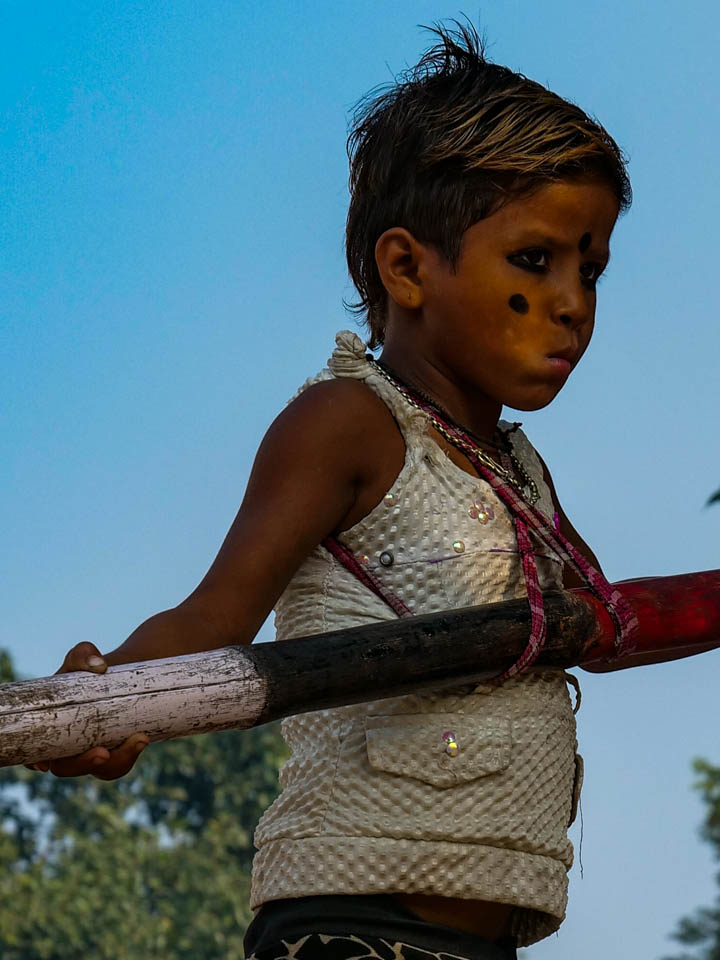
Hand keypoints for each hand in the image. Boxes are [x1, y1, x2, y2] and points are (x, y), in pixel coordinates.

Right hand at [26, 641, 149, 779]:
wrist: (122, 670)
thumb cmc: (90, 666)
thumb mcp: (82, 656)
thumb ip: (82, 655)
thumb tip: (99, 667)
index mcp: (49, 728)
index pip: (34, 754)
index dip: (34, 762)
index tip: (44, 765)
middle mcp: (68, 746)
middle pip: (68, 768)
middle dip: (83, 764)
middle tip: (103, 754)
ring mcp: (93, 750)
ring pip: (102, 768)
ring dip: (119, 760)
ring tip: (140, 739)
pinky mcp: (117, 749)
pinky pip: (121, 761)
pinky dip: (131, 753)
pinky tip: (143, 738)